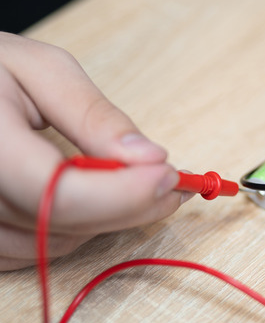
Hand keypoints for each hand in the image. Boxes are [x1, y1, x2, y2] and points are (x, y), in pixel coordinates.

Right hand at [0, 32, 187, 270]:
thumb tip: (150, 158)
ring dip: (106, 219)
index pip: (58, 194)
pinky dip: (74, 228)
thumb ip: (94, 116)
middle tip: (176, 180)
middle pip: (62, 224)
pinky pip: (31, 252)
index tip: (169, 174)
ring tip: (136, 181)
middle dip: (131, 205)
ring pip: (52, 245)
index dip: (123, 194)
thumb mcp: (41, 70)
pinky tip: (96, 197)